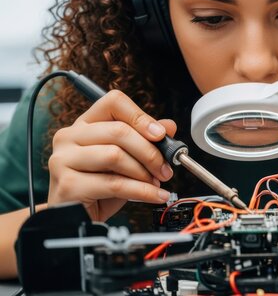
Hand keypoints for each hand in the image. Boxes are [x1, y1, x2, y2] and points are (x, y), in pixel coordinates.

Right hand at [48, 90, 174, 221]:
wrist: (76, 219)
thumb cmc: (99, 188)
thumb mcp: (126, 161)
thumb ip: (145, 141)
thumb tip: (169, 126)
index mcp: (85, 124)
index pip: (113, 103)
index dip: (140, 117)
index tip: (160, 135)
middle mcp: (69, 137)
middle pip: (118, 131)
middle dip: (150, 152)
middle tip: (165, 168)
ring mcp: (63, 159)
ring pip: (115, 156)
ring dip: (144, 173)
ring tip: (156, 183)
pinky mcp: (67, 184)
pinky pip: (114, 184)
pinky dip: (142, 191)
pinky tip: (154, 195)